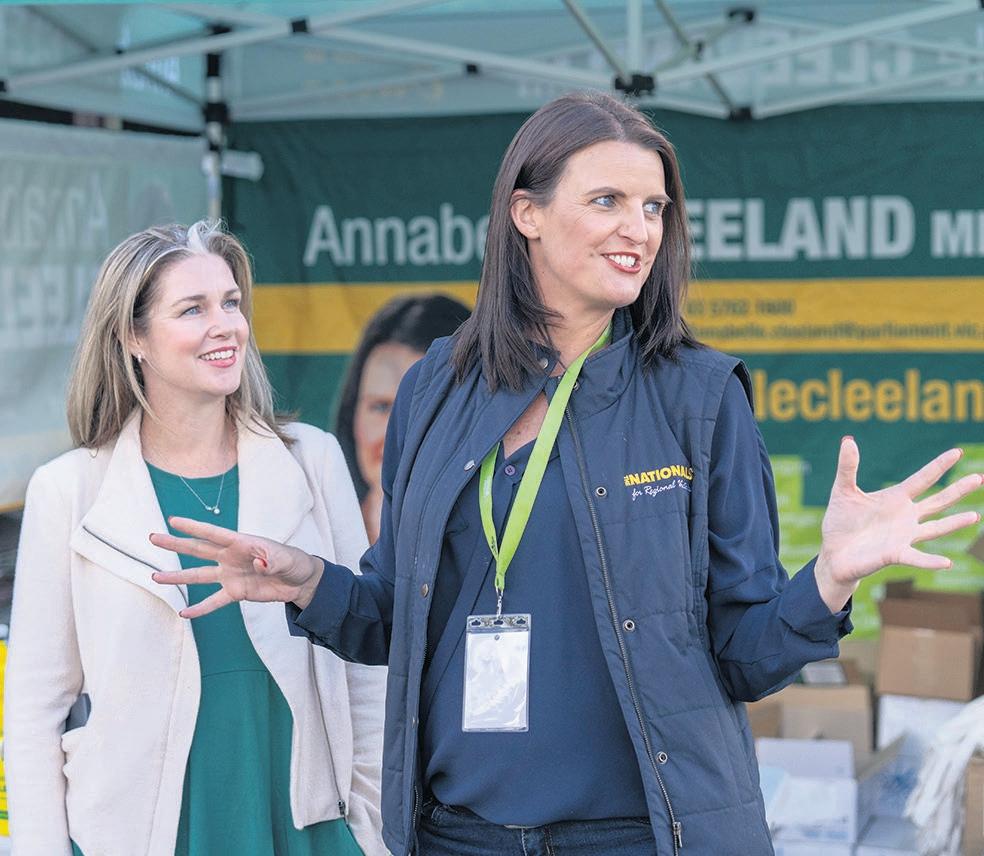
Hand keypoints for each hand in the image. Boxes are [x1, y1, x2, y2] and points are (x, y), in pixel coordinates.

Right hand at [149, 517, 323, 618]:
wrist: (300, 581)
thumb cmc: (293, 561)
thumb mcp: (286, 558)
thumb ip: (271, 560)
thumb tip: (258, 565)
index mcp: (242, 543)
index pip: (214, 533)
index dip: (194, 527)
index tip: (173, 520)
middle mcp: (230, 557)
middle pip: (198, 550)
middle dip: (176, 544)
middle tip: (153, 538)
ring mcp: (230, 575)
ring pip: (199, 576)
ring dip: (178, 577)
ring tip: (156, 577)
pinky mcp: (235, 592)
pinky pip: (214, 601)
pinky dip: (200, 608)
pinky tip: (183, 613)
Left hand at [814, 438, 982, 612]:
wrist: (833, 553)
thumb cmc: (841, 522)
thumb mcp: (843, 491)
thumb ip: (847, 467)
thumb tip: (847, 440)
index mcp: (895, 498)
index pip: (922, 479)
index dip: (938, 466)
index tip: (956, 452)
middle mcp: (906, 517)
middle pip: (937, 501)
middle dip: (958, 490)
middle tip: (979, 477)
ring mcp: (903, 536)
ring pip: (935, 528)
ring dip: (954, 523)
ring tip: (975, 516)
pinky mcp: (894, 554)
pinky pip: (916, 558)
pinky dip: (930, 561)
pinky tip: (946, 562)